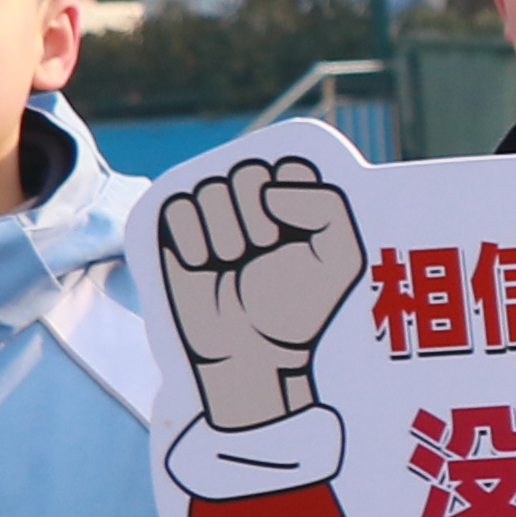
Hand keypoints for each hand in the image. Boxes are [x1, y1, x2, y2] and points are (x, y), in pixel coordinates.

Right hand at [160, 159, 371, 433]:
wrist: (252, 351)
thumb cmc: (299, 306)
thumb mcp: (339, 259)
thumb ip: (326, 209)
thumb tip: (270, 192)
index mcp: (297, 193)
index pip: (289, 165)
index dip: (292, 202)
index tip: (296, 239)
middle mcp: (254, 194)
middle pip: (247, 171)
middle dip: (256, 218)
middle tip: (263, 252)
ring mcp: (214, 209)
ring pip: (209, 187)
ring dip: (224, 233)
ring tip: (234, 263)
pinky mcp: (177, 229)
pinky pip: (176, 207)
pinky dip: (191, 239)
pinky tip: (204, 264)